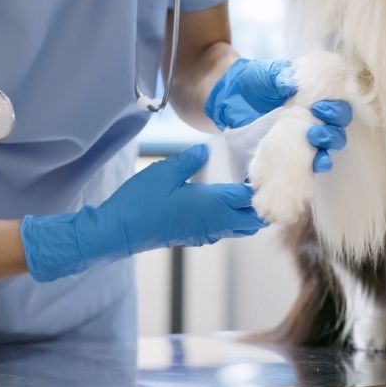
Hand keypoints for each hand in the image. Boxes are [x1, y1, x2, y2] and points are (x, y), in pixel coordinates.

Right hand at [20, 145, 265, 281]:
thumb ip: (190, 160)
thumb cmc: (141, 201)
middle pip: (253, 221)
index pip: (250, 200)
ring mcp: (206, 233)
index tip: (266, 172)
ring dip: (248, 213)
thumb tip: (207, 149)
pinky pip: (226, 230)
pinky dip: (234, 218)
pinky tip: (225, 202)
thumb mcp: (165, 172)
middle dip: (261, 205)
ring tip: (245, 190)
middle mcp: (215, 223)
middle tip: (259, 182)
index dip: (261, 188)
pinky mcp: (196, 237)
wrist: (119, 232)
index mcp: (213, 205)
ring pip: (241, 228)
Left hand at [205, 58, 352, 173]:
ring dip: (327, 148)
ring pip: (328, 146)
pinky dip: (316, 165)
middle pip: (337, 128)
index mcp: (314, 97)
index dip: (336, 108)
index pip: (338, 105)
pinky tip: (316, 165)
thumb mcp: (267, 73)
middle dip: (332, 130)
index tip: (319, 107)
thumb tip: (292, 84)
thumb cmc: (255, 80)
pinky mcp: (289, 152)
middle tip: (315, 128)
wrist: (230, 96)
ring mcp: (302, 136)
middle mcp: (313, 117)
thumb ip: (280, 75)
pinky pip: (309, 162)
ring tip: (314, 142)